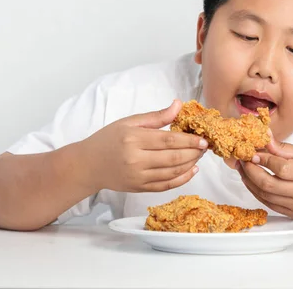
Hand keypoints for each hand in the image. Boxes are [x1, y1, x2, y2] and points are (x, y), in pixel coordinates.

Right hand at [79, 99, 208, 192]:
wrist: (88, 165)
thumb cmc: (108, 139)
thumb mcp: (129, 122)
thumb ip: (156, 116)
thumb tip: (178, 105)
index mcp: (134, 139)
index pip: (168, 140)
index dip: (189, 141)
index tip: (203, 139)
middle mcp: (136, 160)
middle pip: (173, 158)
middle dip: (193, 152)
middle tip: (204, 146)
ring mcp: (138, 177)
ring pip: (172, 173)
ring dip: (190, 164)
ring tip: (199, 155)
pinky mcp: (139, 188)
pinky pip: (166, 185)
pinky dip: (182, 179)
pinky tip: (191, 170)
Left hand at [237, 133, 292, 219]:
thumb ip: (286, 149)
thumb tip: (266, 139)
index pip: (281, 168)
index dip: (263, 159)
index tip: (253, 151)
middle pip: (269, 184)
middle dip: (250, 171)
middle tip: (242, 160)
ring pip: (266, 196)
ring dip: (249, 182)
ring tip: (243, 169)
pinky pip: (269, 204)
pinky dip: (257, 193)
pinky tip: (252, 182)